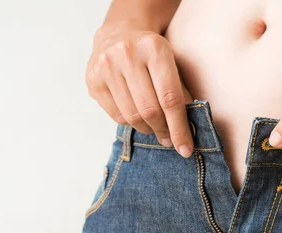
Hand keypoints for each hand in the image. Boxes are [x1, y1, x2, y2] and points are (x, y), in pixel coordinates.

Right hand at [85, 24, 194, 156]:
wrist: (119, 33)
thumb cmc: (152, 54)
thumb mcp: (173, 63)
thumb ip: (181, 92)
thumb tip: (188, 130)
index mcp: (154, 48)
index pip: (170, 98)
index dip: (179, 128)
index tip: (186, 148)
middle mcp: (127, 55)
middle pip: (150, 110)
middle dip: (163, 131)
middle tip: (169, 140)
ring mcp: (107, 66)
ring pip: (132, 116)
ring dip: (147, 129)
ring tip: (155, 129)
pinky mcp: (93, 80)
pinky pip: (116, 115)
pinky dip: (131, 123)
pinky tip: (138, 118)